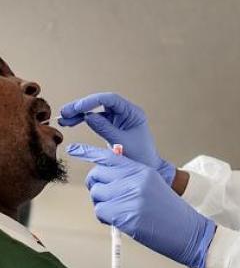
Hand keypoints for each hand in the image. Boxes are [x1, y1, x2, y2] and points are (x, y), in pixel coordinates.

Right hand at [60, 93, 175, 185]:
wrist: (147, 168)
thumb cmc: (140, 156)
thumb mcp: (121, 143)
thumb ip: (105, 129)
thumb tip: (88, 116)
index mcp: (133, 112)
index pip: (111, 99)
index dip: (92, 101)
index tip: (77, 108)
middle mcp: (126, 112)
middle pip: (101, 103)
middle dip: (82, 106)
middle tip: (64, 113)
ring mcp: (118, 118)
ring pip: (96, 110)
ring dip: (79, 113)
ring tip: (63, 120)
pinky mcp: (112, 126)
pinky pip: (95, 119)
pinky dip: (83, 120)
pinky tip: (70, 123)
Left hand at [67, 143, 215, 267]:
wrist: (188, 230)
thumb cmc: (169, 211)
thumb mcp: (152, 185)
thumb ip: (130, 178)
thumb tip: (104, 179)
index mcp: (142, 169)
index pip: (110, 156)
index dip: (88, 152)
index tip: (73, 148)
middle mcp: (135, 179)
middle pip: (97, 176)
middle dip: (96, 188)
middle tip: (107, 199)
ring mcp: (131, 196)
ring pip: (97, 195)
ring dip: (102, 205)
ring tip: (120, 212)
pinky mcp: (127, 215)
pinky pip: (100, 212)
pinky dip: (105, 218)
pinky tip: (121, 221)